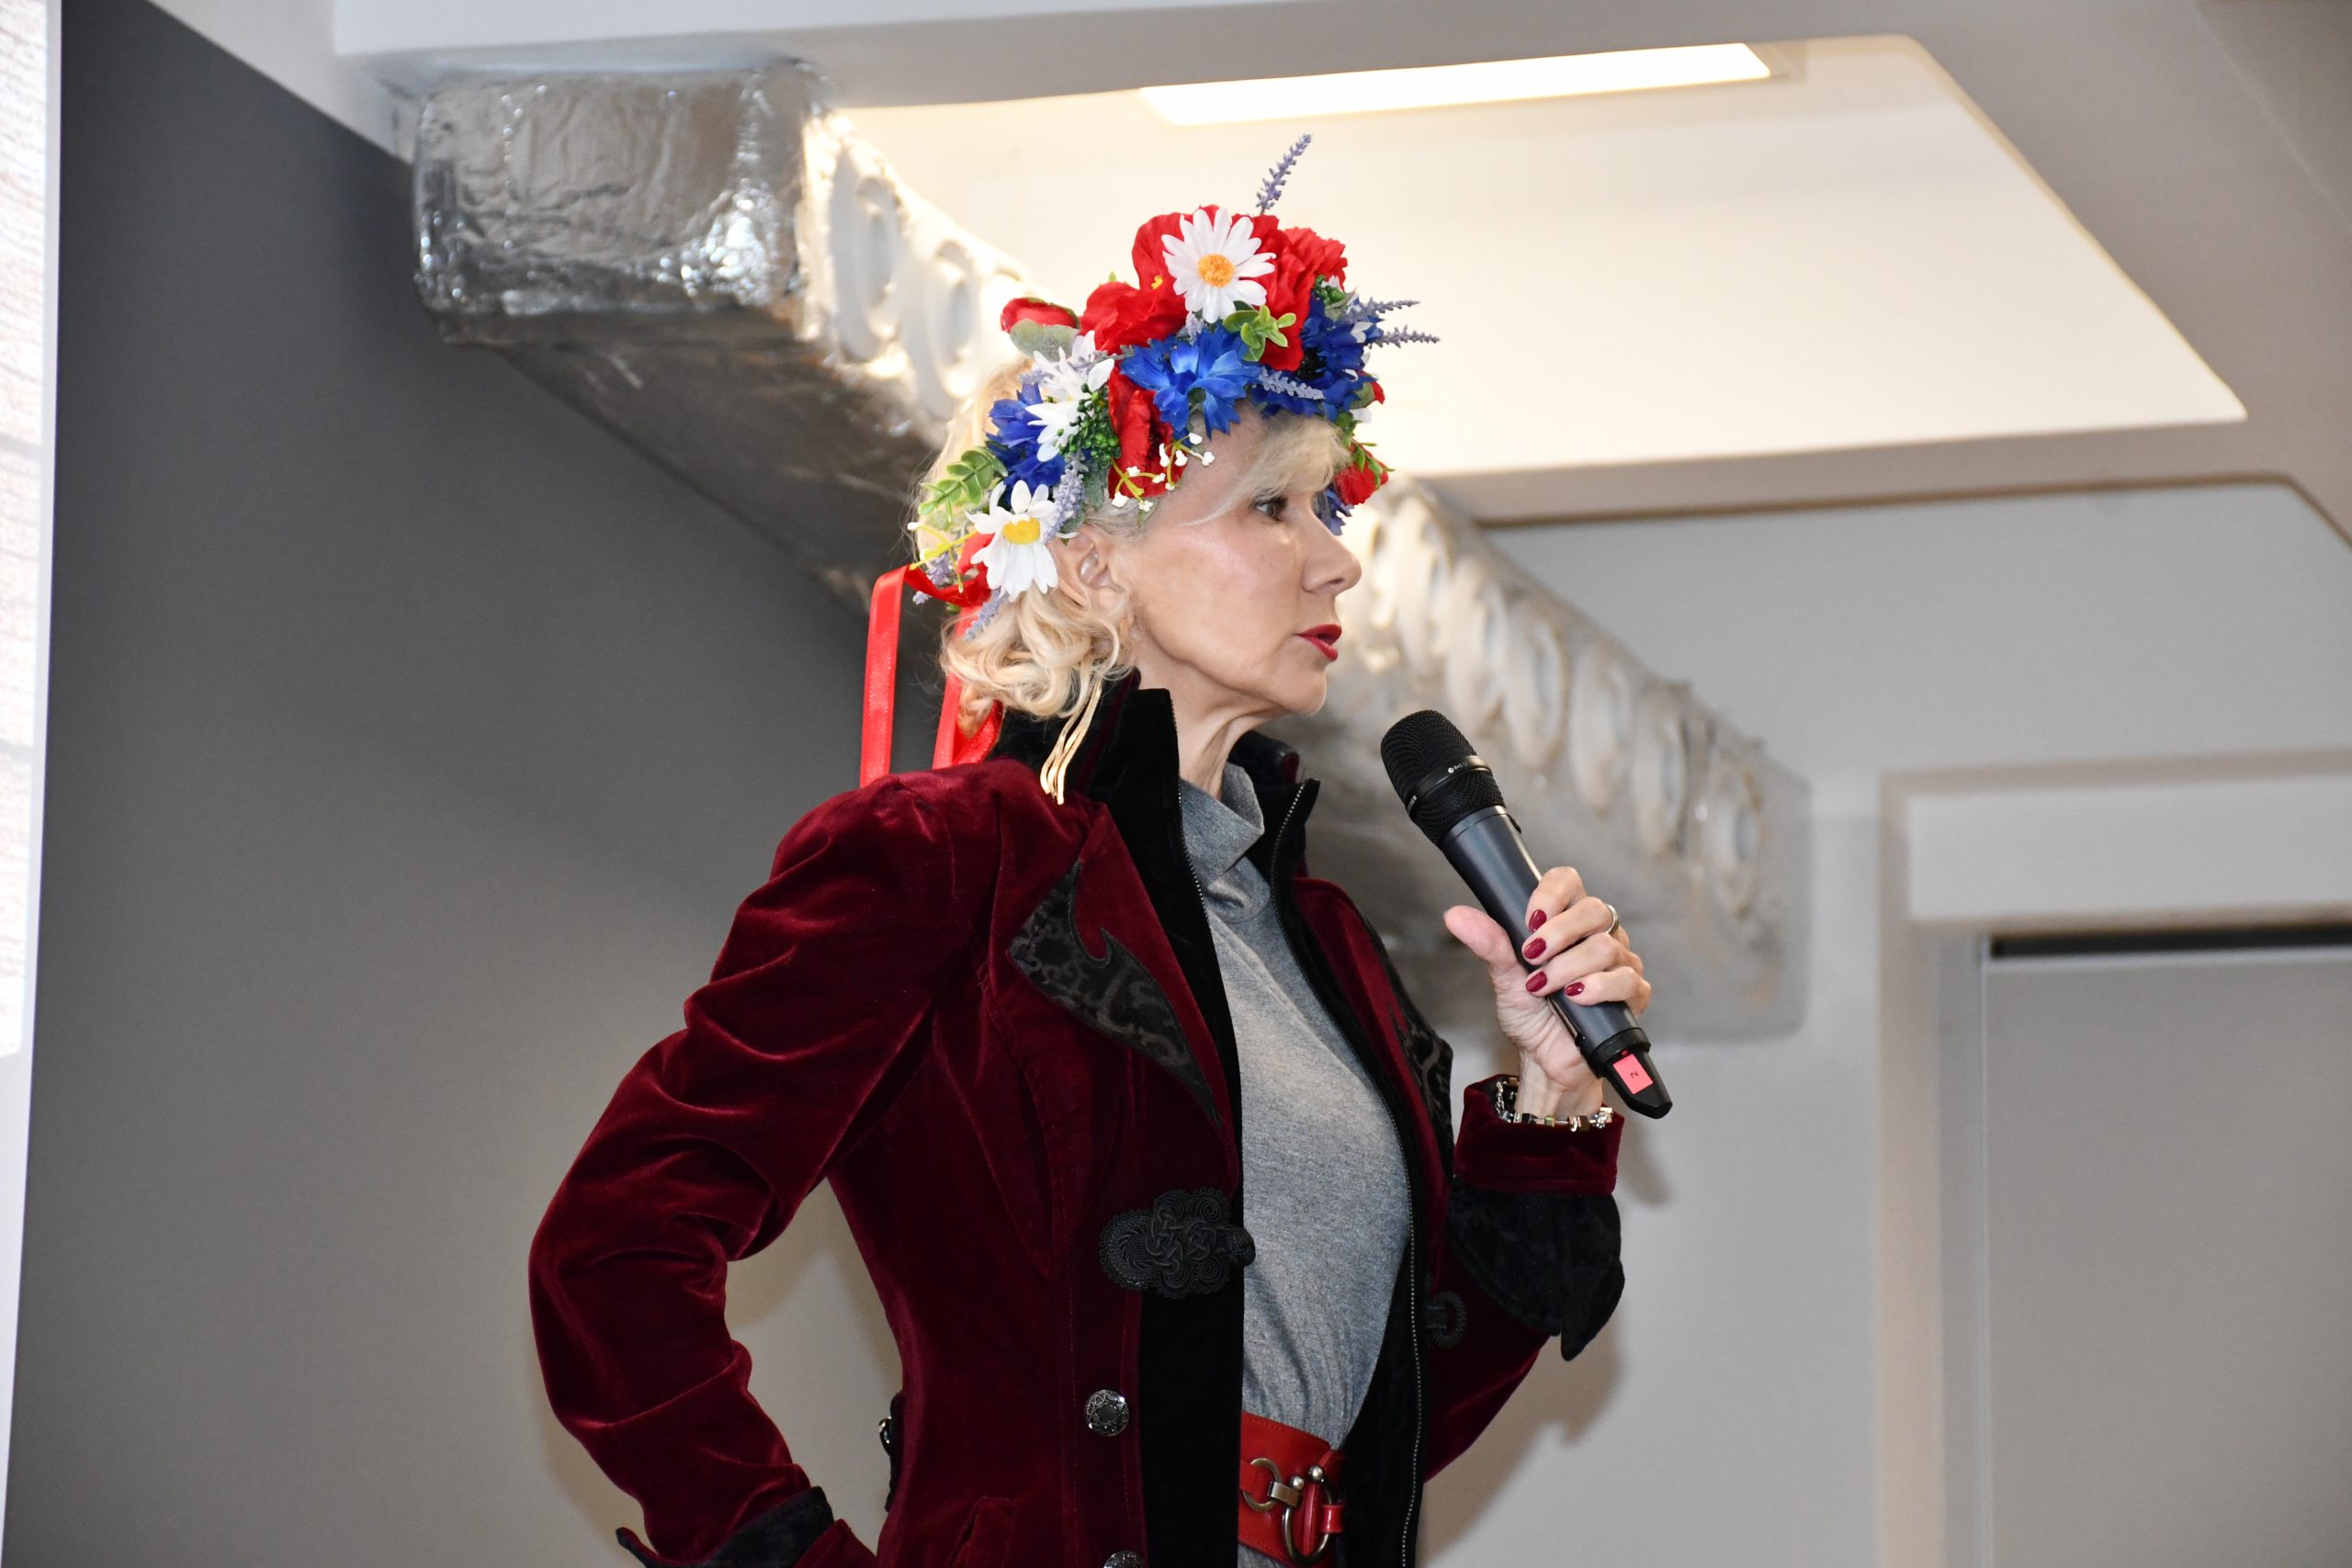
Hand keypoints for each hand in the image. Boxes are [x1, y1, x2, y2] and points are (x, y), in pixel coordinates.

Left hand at [1443, 865, 1650, 1118]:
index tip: (1529, 919)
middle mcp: (1598, 936)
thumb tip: (1456, 916)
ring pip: (1606, 947)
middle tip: (1532, 957)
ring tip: (1544, 988)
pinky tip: (1577, 1000)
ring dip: (1568, 968)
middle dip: (1557, 933)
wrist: (1544, 1059)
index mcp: (1568, 922)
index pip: (1568, 882)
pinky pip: (1626, 980)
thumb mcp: (1504, 977)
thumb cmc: (1530, 1015)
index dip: (1551, 894)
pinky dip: (1597, 989)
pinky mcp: (1633, 993)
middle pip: (1593, 910)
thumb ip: (1489, 944)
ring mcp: (1619, 963)